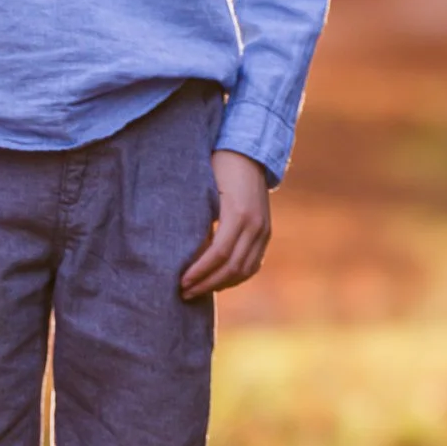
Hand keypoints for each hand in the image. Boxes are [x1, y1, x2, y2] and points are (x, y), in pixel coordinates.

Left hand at [180, 150, 271, 298]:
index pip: (218, 253)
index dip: (199, 272)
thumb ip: (199, 220)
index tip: (180, 282)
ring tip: (198, 290)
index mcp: (238, 213)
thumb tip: (185, 254)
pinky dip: (236, 276)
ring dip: (221, 284)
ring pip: (245, 270)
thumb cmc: (218, 167)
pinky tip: (217, 281)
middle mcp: (256, 225)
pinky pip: (253, 263)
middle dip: (207, 284)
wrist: (248, 152)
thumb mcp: (205, 190)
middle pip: (233, 267)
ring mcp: (264, 229)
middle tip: (184, 293)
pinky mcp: (266, 232)